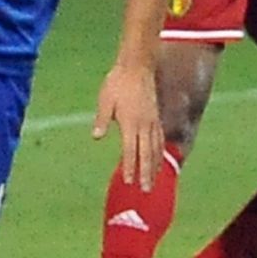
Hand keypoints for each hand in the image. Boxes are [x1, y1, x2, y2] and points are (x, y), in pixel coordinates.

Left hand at [94, 62, 162, 190]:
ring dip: (155, 166)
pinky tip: (159, 160)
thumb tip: (97, 137)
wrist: (137, 66)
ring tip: (154, 181)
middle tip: (145, 191)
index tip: (129, 182)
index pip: (130, 150)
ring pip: (156, 148)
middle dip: (146, 173)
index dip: (130, 167)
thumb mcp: (105, 100)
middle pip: (147, 154)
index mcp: (130, 122)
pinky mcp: (156, 117)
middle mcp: (144, 124)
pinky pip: (160, 139)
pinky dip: (160, 152)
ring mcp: (152, 121)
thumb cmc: (118, 82)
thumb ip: (102, 119)